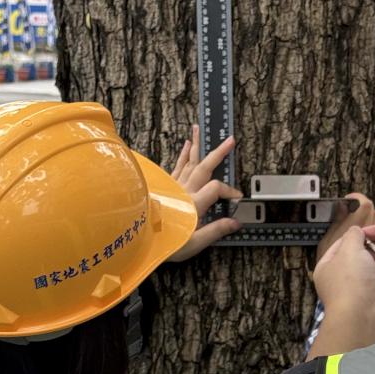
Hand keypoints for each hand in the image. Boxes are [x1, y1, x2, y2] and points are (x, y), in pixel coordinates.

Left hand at [167, 126, 242, 261]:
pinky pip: (177, 167)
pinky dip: (182, 155)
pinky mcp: (165, 187)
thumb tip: (235, 223)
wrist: (138, 239)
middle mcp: (184, 191)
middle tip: (229, 139)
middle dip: (218, 152)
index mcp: (194, 204)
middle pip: (204, 166)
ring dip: (196, 145)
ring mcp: (174, 187)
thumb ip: (216, 231)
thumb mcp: (194, 243)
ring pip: (189, 162)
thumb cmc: (164, 242)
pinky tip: (185, 146)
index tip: (236, 199)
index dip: (230, 192)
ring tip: (199, 130)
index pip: (217, 188)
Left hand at [315, 190, 374, 301]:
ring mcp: (358, 292)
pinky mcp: (373, 302)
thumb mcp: (350, 248)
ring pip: (374, 271)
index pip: (346, 244)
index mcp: (329, 266)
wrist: (361, 316)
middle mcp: (342, 280)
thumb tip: (358, 231)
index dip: (364, 233)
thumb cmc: (351, 284)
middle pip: (362, 256)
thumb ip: (355, 236)